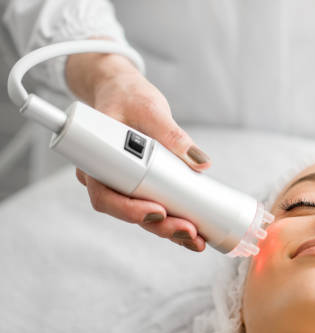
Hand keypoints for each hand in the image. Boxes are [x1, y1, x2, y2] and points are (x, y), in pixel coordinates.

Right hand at [67, 52, 207, 251]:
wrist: (121, 91)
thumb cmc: (127, 96)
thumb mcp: (149, 109)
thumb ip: (172, 133)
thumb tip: (200, 161)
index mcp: (95, 159)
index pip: (105, 194)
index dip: (129, 209)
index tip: (157, 211)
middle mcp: (106, 177)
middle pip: (128, 211)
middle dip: (160, 226)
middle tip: (189, 231)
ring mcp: (124, 183)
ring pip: (143, 214)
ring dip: (170, 230)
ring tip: (197, 240)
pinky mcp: (142, 184)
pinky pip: (155, 206)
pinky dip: (175, 219)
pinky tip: (195, 231)